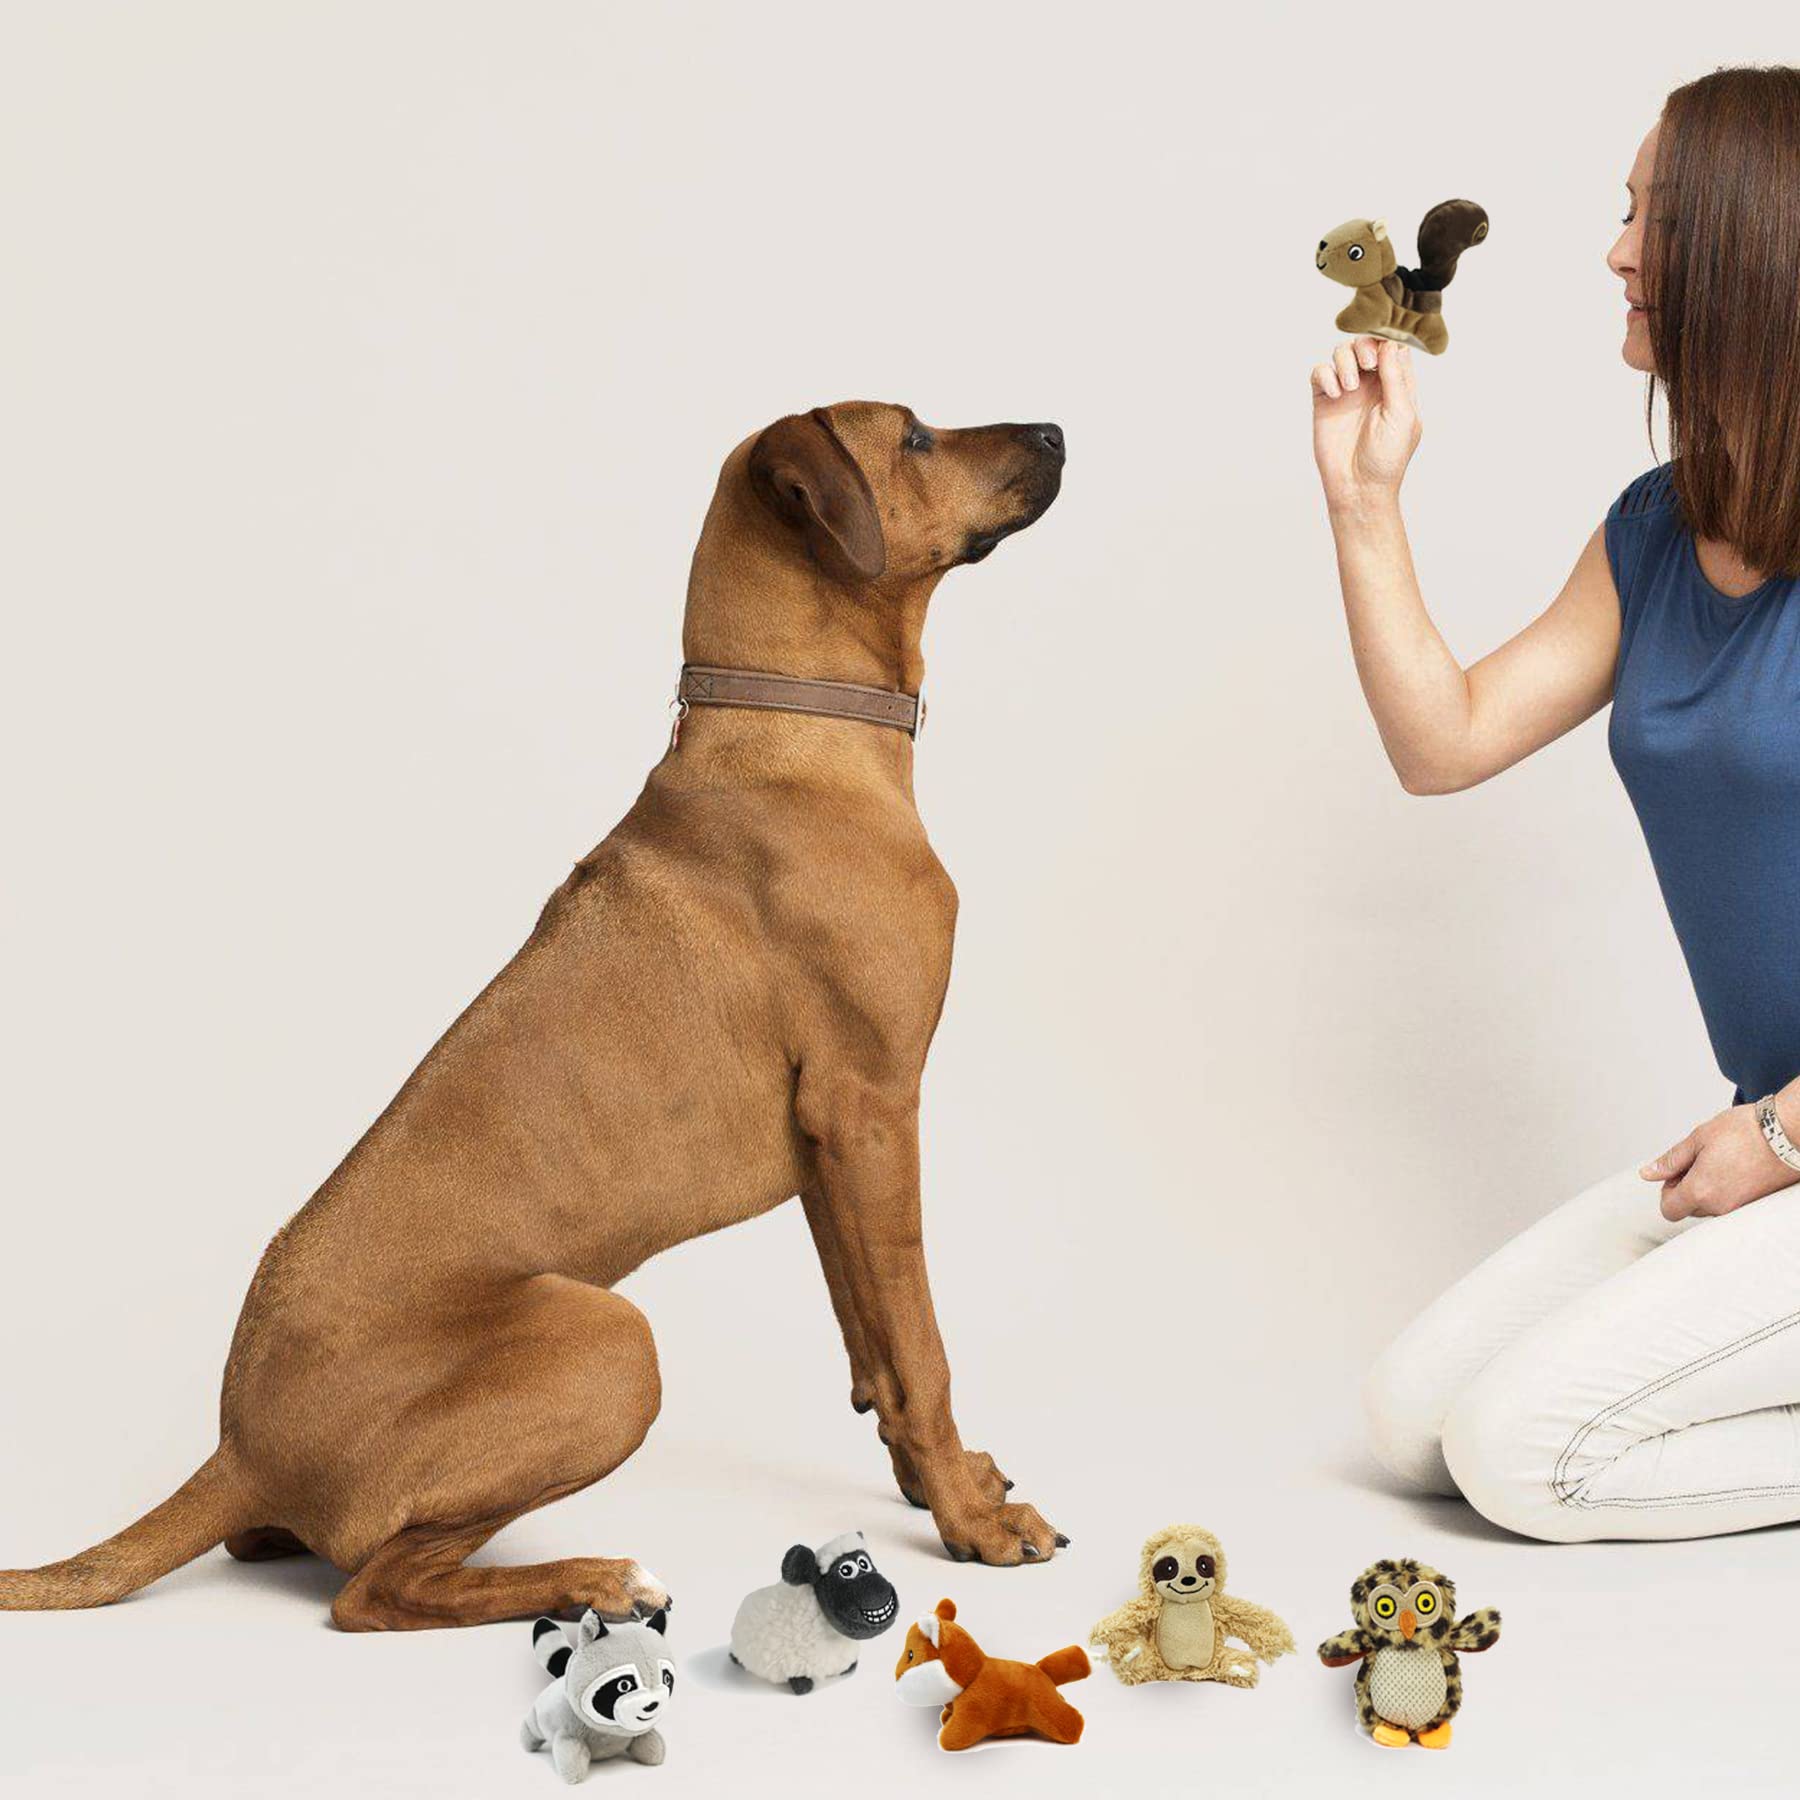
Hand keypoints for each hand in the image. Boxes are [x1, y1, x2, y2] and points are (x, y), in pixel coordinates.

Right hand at [1310, 337, 1420, 507]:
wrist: (1358, 486)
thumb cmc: (1386, 457)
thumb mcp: (1401, 415)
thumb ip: (1396, 378)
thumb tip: (1389, 345)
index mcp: (1396, 385)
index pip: (1392, 347)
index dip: (1388, 339)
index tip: (1385, 348)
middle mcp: (1372, 384)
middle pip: (1365, 343)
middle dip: (1365, 347)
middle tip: (1368, 366)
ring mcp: (1347, 391)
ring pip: (1341, 353)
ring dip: (1345, 362)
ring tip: (1349, 387)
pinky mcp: (1324, 400)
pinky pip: (1320, 372)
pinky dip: (1326, 376)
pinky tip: (1335, 395)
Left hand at [1641, 1101, 1799, 1220]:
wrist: (1787, 1132)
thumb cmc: (1746, 1131)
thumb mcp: (1698, 1139)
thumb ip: (1671, 1161)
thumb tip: (1648, 1174)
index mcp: (1700, 1191)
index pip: (1669, 1210)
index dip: (1667, 1191)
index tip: (1678, 1171)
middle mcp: (1720, 1206)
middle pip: (1689, 1209)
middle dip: (1686, 1189)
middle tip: (1699, 1161)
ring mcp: (1740, 1208)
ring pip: (1711, 1207)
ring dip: (1707, 1190)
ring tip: (1720, 1161)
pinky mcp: (1756, 1204)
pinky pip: (1730, 1205)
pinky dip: (1726, 1191)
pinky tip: (1734, 1168)